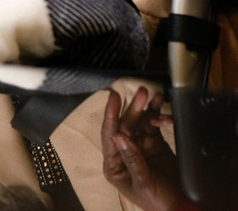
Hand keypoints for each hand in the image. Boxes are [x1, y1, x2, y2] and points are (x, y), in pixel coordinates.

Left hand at [101, 87, 181, 210]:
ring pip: (140, 124)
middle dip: (134, 108)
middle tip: (142, 92)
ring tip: (157, 97)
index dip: (111, 114)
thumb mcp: (143, 182)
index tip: (114, 96)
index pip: (109, 135)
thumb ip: (132, 159)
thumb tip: (119, 135)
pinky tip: (166, 115)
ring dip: (148, 111)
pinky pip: (154, 128)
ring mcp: (139, 148)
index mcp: (114, 164)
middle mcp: (123, 153)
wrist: (182, 207)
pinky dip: (159, 119)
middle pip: (126, 125)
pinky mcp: (155, 146)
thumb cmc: (158, 201)